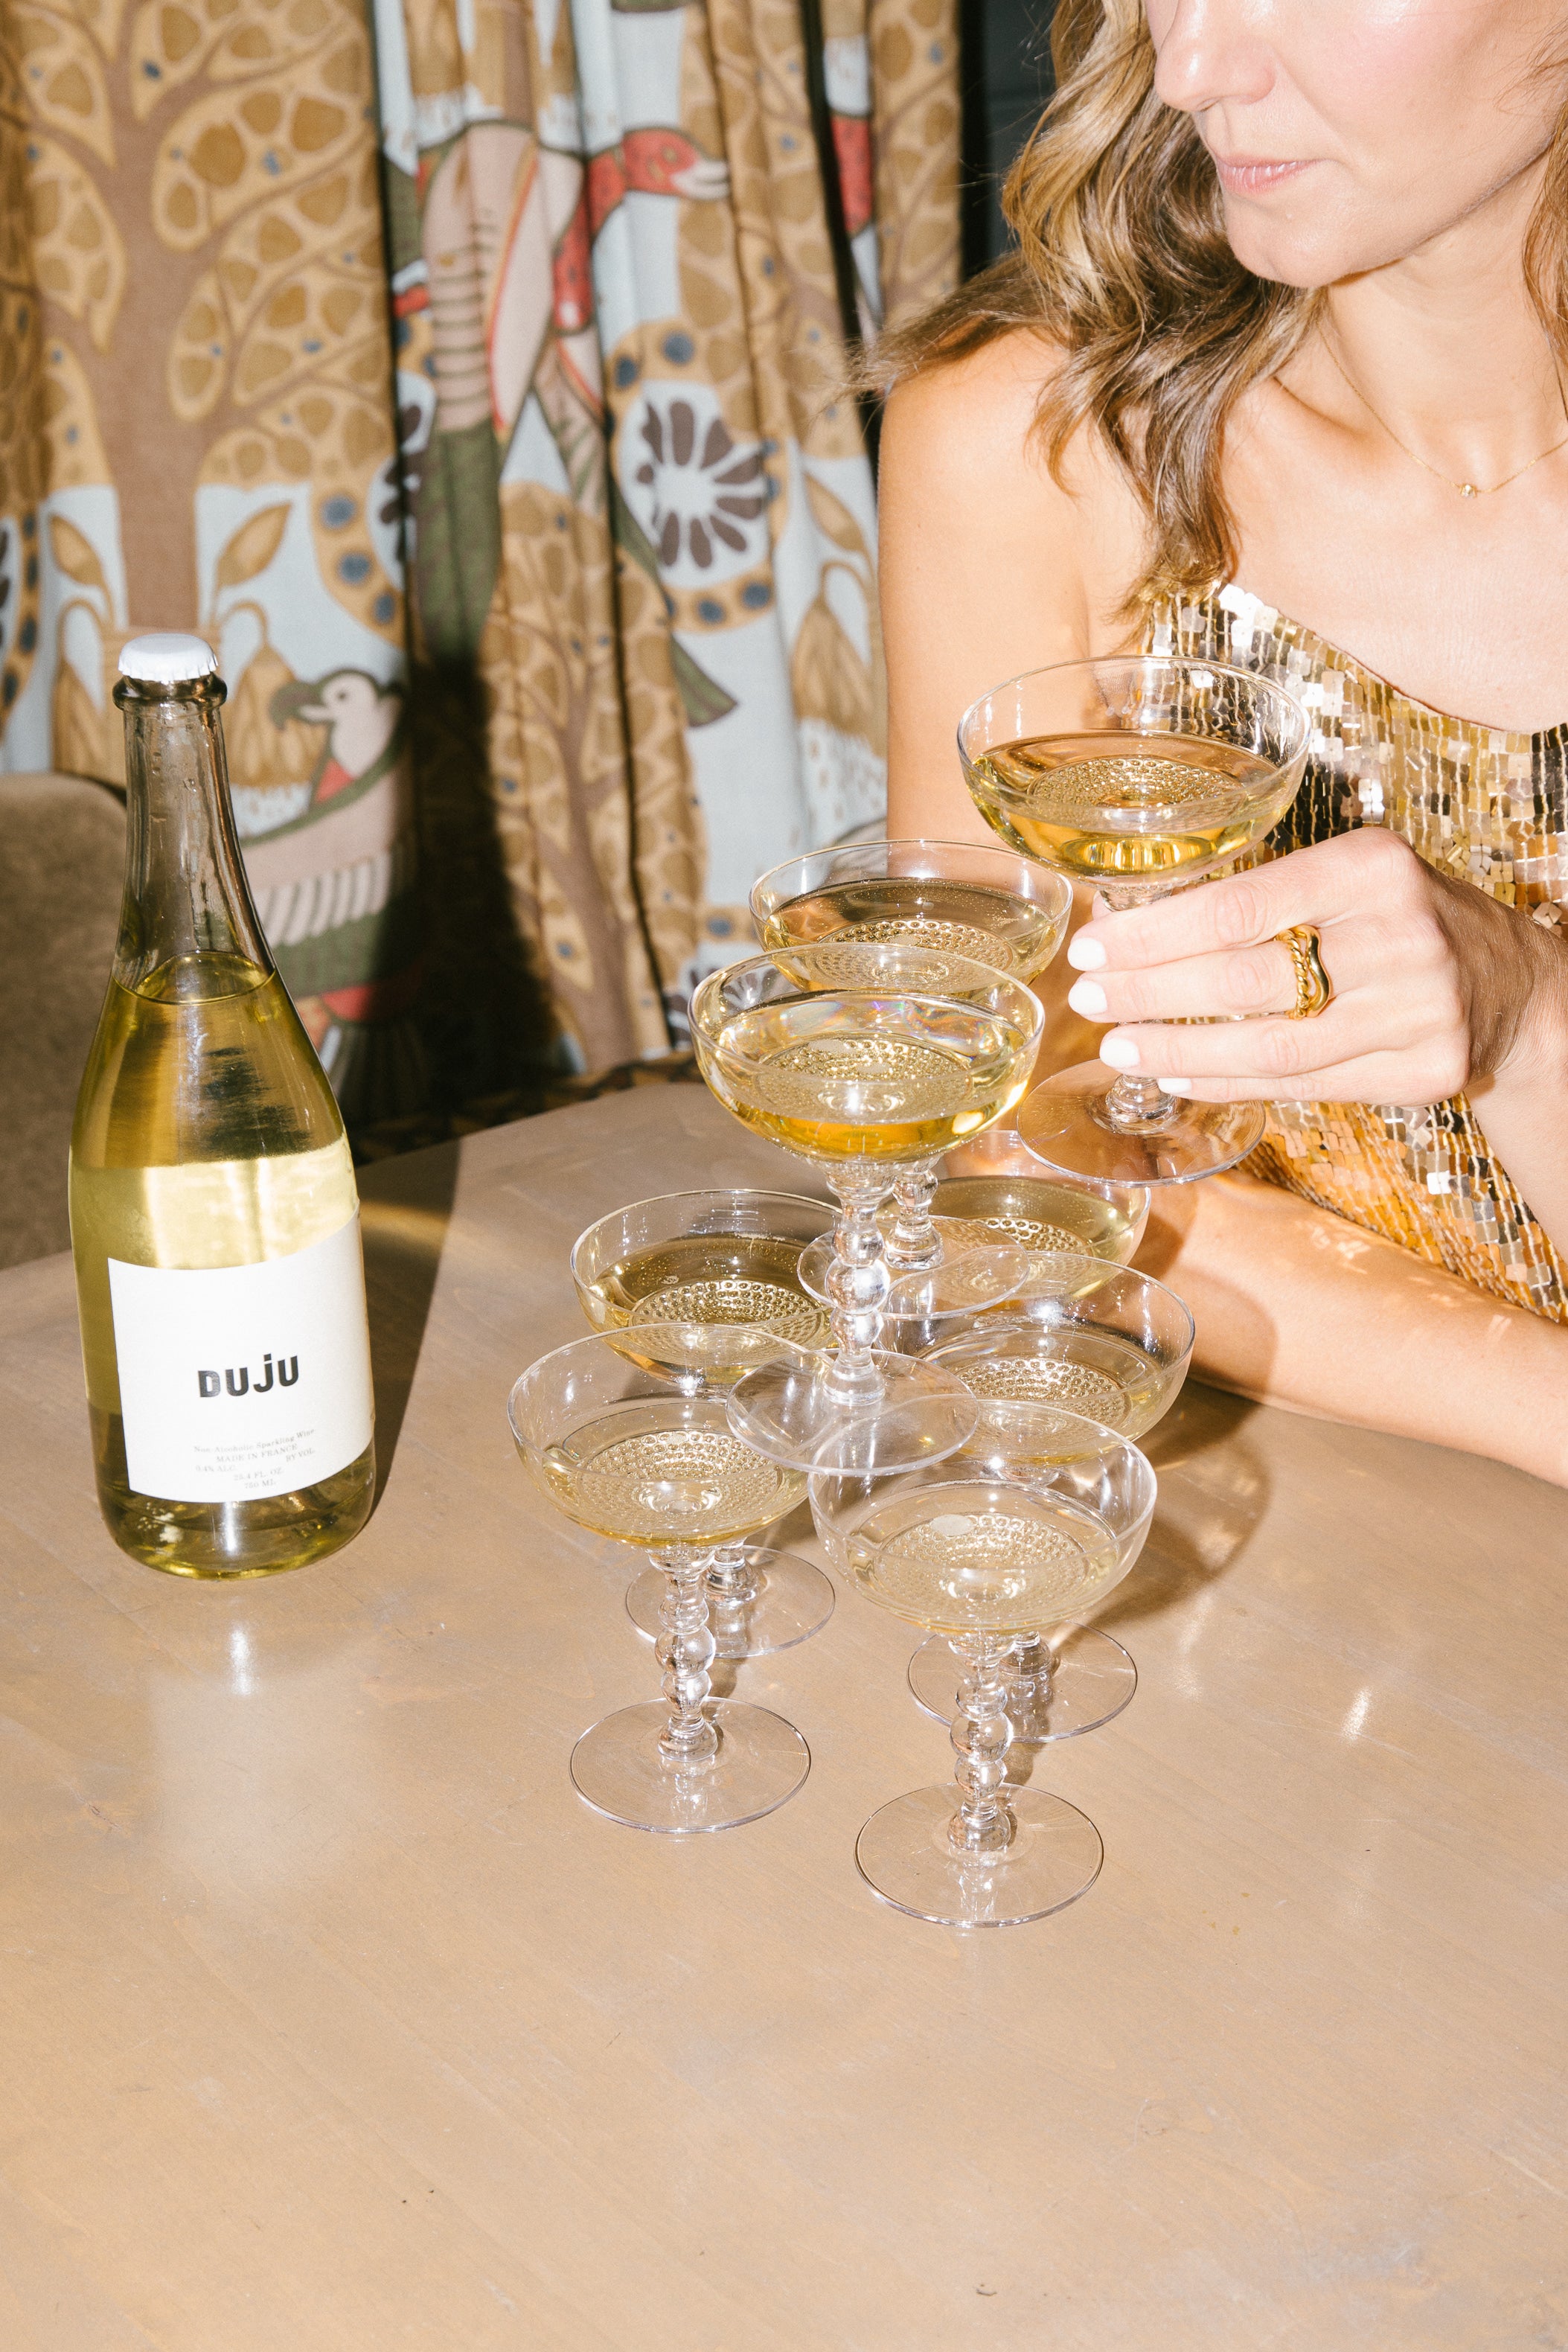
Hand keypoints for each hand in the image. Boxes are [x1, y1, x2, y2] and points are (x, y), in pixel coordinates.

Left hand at [1061, 827, 1566, 1105]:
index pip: (1236, 908)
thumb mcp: (1346, 879)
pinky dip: (1229, 1082)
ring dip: (1179, 1050)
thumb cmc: (1398, 921)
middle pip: (1244, 978)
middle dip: (1150, 992)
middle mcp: (1398, 936)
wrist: (1510, 984)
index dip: (1154, 935)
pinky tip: (1179, 1073)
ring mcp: (1417, 1011)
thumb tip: (1131, 928)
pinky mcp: (1425, 1071)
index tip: (1092, 945)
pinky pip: (1303, 1085)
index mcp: (1370, 867)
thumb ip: (1263, 898)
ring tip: (1119, 1046)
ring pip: (1270, 1046)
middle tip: (1086, 999)